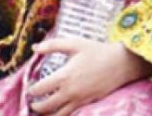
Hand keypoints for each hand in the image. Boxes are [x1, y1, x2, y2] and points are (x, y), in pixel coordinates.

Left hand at [28, 39, 149, 115]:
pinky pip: (70, 115)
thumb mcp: (74, 43)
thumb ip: (53, 45)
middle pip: (45, 106)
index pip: (39, 89)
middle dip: (35, 105)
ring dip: (47, 114)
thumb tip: (35, 47)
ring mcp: (79, 100)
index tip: (30, 88)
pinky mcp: (87, 104)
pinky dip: (61, 115)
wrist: (121, 63)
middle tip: (33, 102)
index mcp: (64, 76)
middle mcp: (70, 91)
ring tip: (43, 110)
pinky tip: (58, 110)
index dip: (31, 90)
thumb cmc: (97, 51)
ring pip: (57, 115)